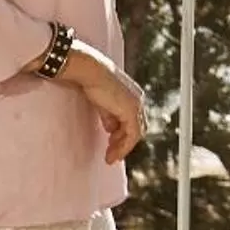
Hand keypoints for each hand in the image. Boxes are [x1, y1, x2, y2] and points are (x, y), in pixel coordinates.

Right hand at [58, 45, 146, 164]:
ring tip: (110, 158)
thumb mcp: (103, 103)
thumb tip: (111, 129)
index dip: (123, 134)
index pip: (134, 120)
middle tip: (112, 155)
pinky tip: (114, 154)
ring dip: (123, 148)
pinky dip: (124, 147)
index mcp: (133, 96)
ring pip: (136, 134)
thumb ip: (109, 115)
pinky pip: (132, 135)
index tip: (112, 144)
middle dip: (123, 143)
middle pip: (137, 128)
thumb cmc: (93, 81)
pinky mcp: (131, 111)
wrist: (91, 71)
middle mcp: (138, 100)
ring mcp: (136, 106)